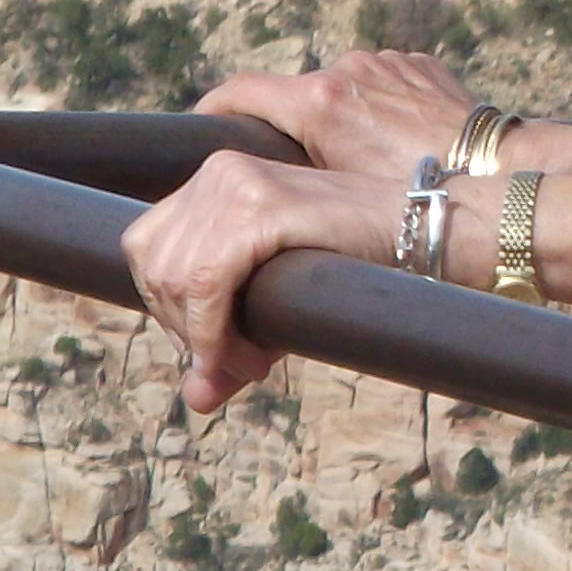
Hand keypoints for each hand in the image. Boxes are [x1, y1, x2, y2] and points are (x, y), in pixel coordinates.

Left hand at [122, 151, 400, 415]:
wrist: (425, 232)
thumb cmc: (358, 263)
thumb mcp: (282, 300)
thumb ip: (233, 342)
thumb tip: (195, 399)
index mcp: (215, 178)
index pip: (146, 249)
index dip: (168, 310)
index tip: (212, 348)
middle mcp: (219, 171)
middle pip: (153, 266)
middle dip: (185, 330)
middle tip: (239, 366)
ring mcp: (237, 183)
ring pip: (174, 278)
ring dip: (205, 338)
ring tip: (253, 364)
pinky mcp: (261, 207)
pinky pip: (206, 282)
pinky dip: (213, 331)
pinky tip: (248, 358)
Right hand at [200, 51, 480, 178]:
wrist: (497, 171)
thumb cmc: (419, 198)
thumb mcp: (342, 199)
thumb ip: (298, 180)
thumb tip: (254, 193)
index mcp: (320, 101)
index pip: (241, 92)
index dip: (215, 109)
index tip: (203, 126)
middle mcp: (347, 70)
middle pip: (294, 94)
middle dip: (288, 125)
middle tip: (290, 162)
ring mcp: (385, 62)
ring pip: (341, 89)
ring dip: (339, 117)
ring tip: (355, 158)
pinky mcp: (416, 64)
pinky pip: (381, 82)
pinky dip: (378, 106)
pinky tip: (393, 140)